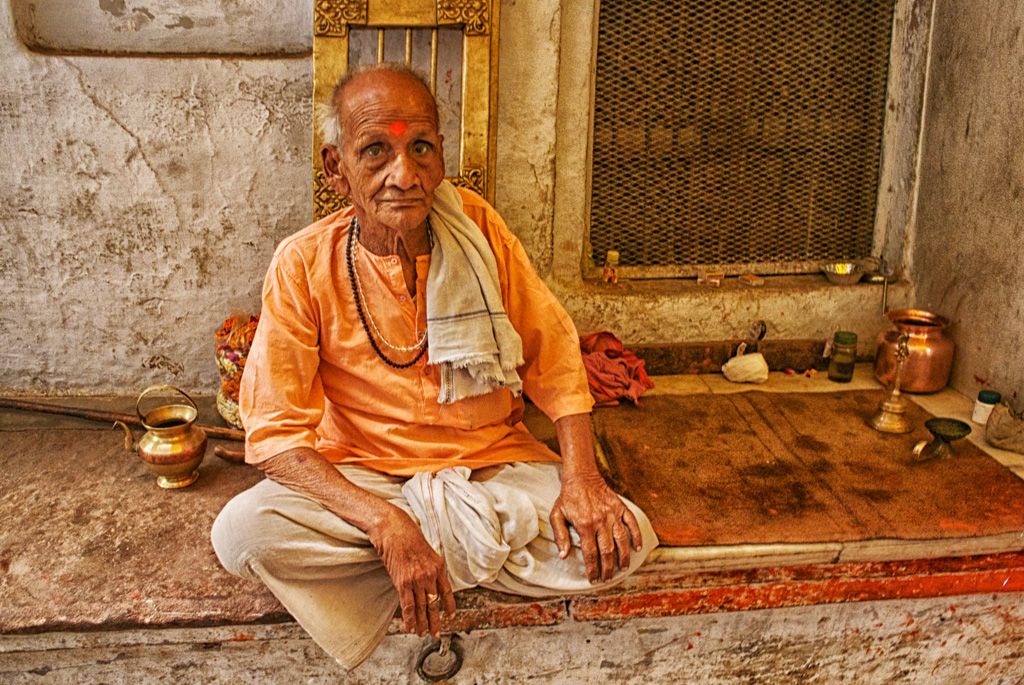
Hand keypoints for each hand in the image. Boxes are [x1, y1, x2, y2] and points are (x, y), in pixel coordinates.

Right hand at [368, 506, 455, 636]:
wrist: (393, 528)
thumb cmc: (406, 536)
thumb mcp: (425, 550)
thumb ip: (428, 566)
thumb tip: (427, 580)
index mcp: (438, 566)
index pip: (447, 592)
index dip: (449, 606)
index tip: (450, 616)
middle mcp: (430, 575)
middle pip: (434, 603)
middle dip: (435, 620)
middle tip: (436, 633)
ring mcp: (417, 579)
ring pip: (421, 607)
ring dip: (422, 623)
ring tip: (423, 634)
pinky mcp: (403, 582)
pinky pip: (408, 605)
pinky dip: (409, 618)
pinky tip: (410, 628)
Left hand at [550, 473, 642, 582]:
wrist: (581, 476)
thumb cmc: (568, 498)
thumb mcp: (556, 515)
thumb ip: (560, 536)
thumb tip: (564, 556)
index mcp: (584, 525)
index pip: (590, 554)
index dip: (592, 569)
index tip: (593, 579)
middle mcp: (600, 521)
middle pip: (607, 551)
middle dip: (608, 569)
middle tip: (607, 579)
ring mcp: (612, 514)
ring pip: (622, 540)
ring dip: (623, 557)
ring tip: (623, 569)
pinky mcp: (620, 507)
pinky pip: (632, 524)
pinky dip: (637, 536)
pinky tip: (638, 549)